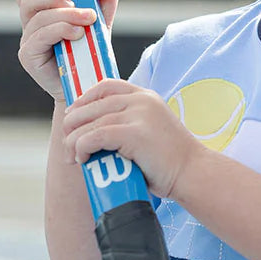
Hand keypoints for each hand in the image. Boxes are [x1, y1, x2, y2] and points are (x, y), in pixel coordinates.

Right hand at [16, 0, 119, 99]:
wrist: (88, 85)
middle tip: (76, 3)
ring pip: (38, 18)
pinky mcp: (28, 56)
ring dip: (64, 15)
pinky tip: (78, 33)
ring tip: (87, 20)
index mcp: (41, 13)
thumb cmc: (91, 51)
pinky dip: (60, 30)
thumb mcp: (101, 20)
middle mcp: (30, 26)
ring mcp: (27, 41)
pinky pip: (40, 36)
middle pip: (27, 0)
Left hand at [61, 78, 203, 199]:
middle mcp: (141, 100)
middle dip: (73, 124)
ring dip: (74, 141)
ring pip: (89, 122)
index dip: (84, 100)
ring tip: (73, 156)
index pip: (105, 86)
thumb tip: (92, 132)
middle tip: (67, 143)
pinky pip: (94, 136)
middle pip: (92, 104)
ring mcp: (138, 114)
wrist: (193, 173)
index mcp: (145, 96)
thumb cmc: (170, 161)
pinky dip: (82, 148)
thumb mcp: (150, 131)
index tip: (73, 116)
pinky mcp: (133, 133)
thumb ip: (128, 123)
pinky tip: (83, 159)